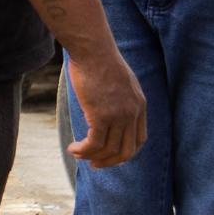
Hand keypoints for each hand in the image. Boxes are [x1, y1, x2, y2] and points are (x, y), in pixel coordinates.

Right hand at [66, 50, 146, 168]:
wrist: (93, 50)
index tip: (109, 155)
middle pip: (126, 151)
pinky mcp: (101, 116)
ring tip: (76, 153)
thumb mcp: (119, 79)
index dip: (124, 152)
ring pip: (108, 149)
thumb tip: (106, 105)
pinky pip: (94, 143)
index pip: (138, 139)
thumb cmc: (99, 59)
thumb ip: (119, 96)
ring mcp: (118, 116)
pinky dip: (83, 150)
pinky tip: (73, 148)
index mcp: (140, 105)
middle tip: (94, 164)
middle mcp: (132, 113)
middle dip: (110, 162)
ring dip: (91, 156)